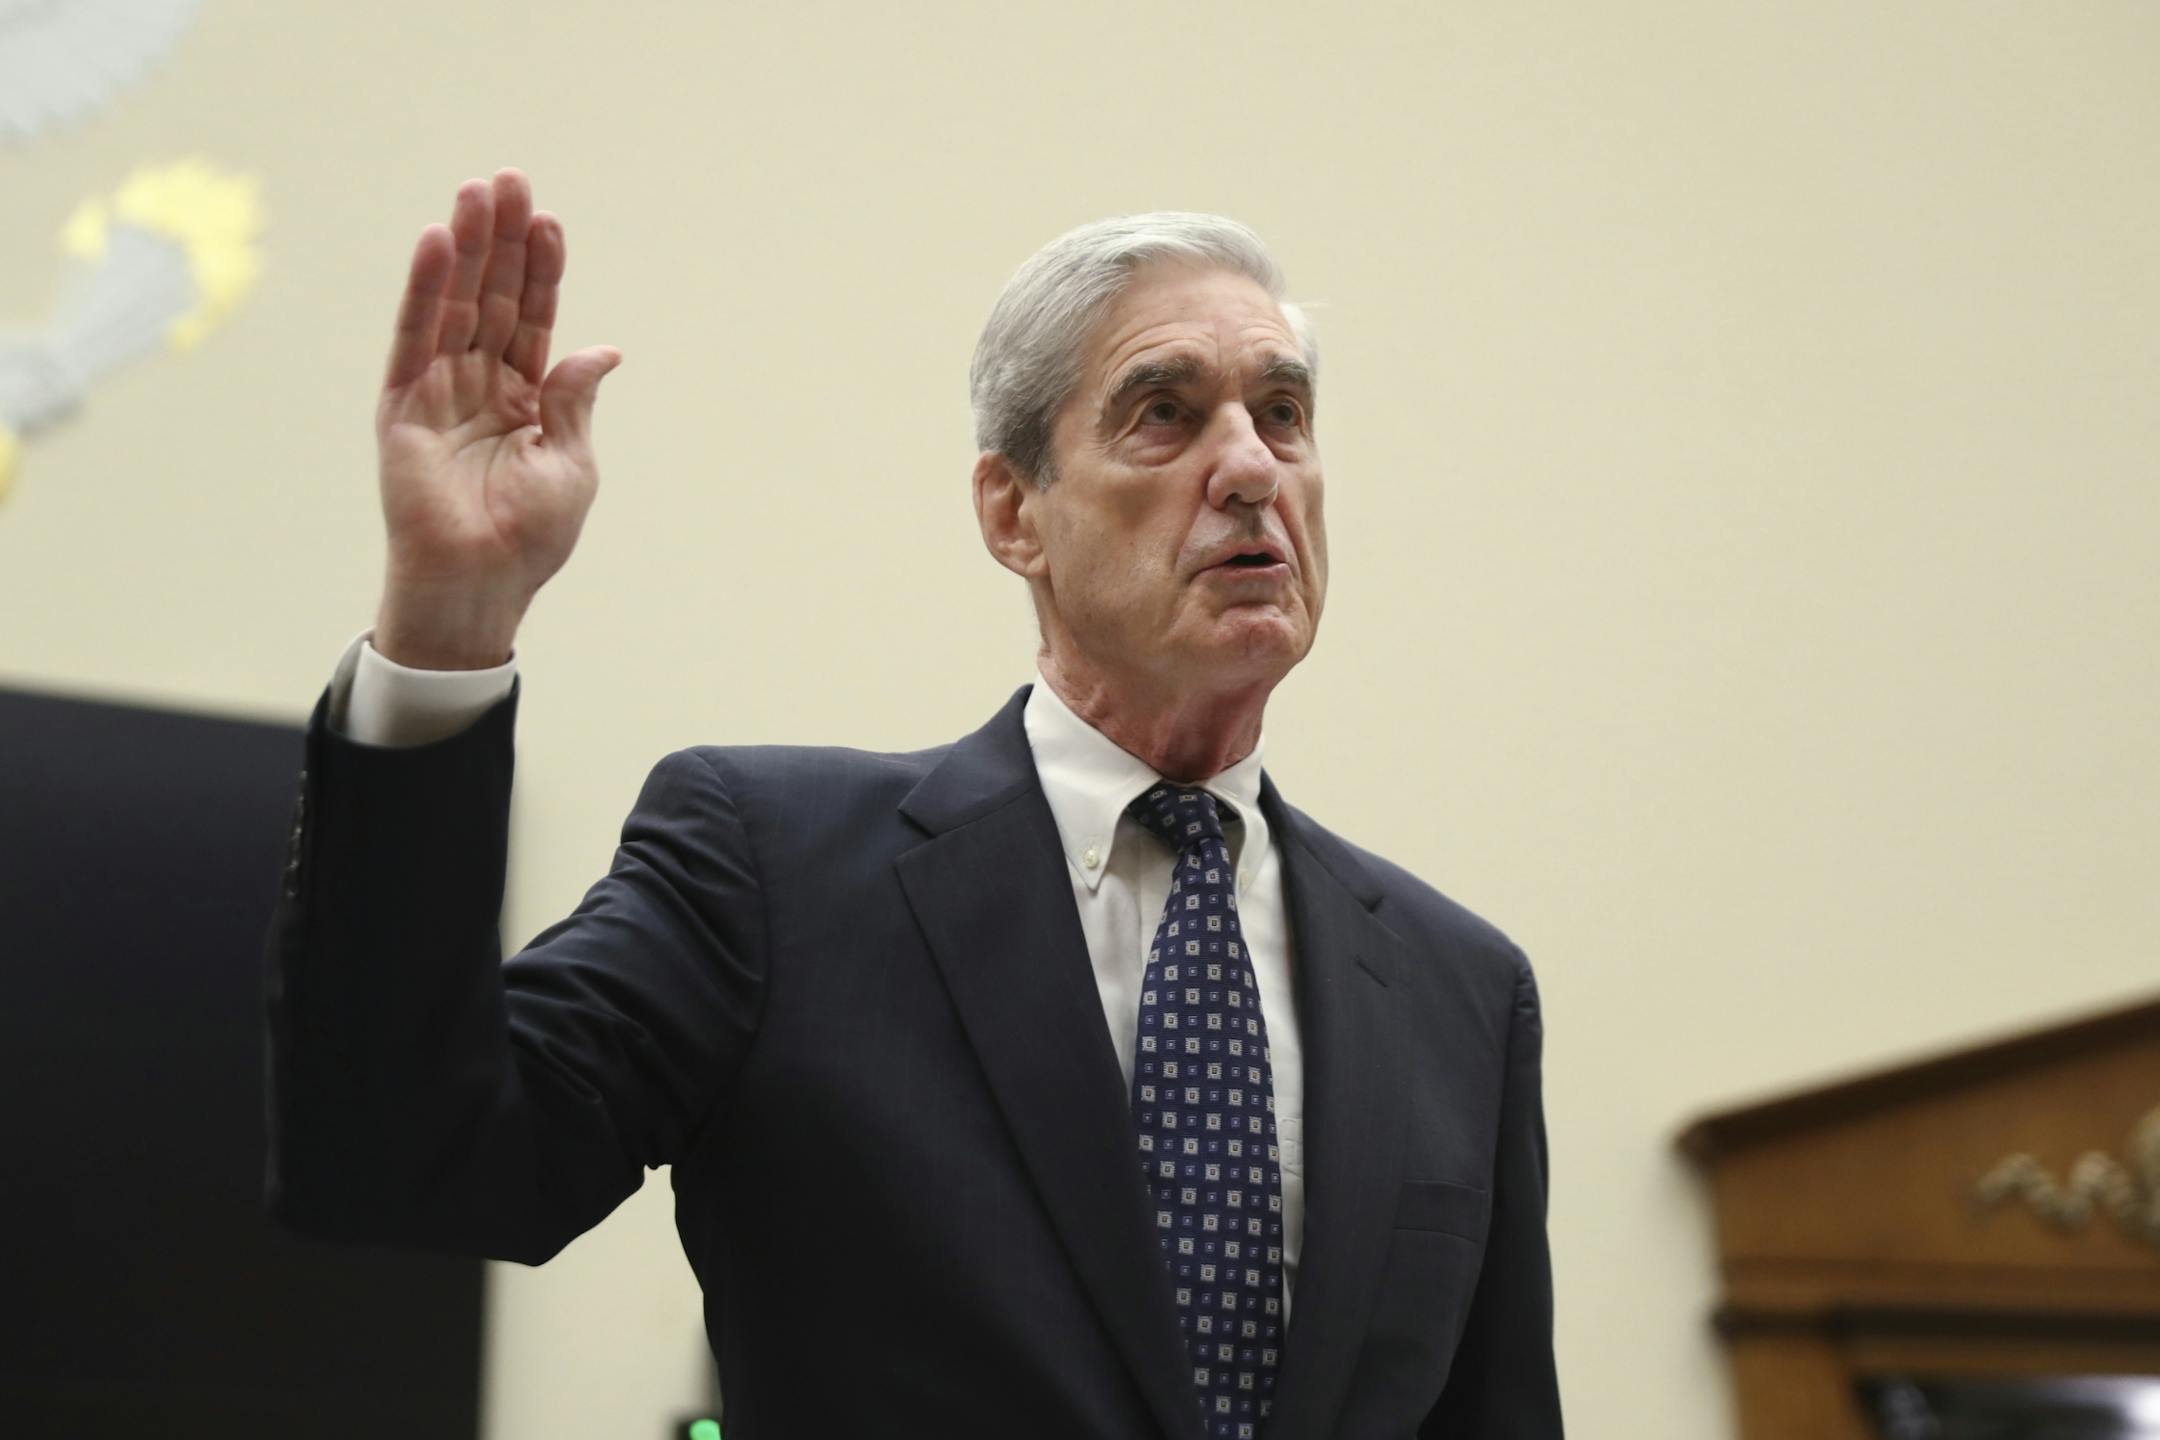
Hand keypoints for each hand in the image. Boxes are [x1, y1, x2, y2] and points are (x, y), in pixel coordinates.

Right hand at [372, 168, 620, 668]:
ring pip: (453, 304)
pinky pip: (413, 337)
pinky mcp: (402, 406)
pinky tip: (438, 244)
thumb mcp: (570, 464)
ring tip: (477, 193)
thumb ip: (572, 400)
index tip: (549, 220)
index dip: (541, 271)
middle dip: (502, 240)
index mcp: (524, 399)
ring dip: (466, 248)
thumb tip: (600, 349)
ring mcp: (439, 391)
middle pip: (491, 297)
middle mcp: (479, 385)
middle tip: (508, 179)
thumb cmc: (529, 537)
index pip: (532, 319)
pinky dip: (425, 290)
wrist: (481, 584)